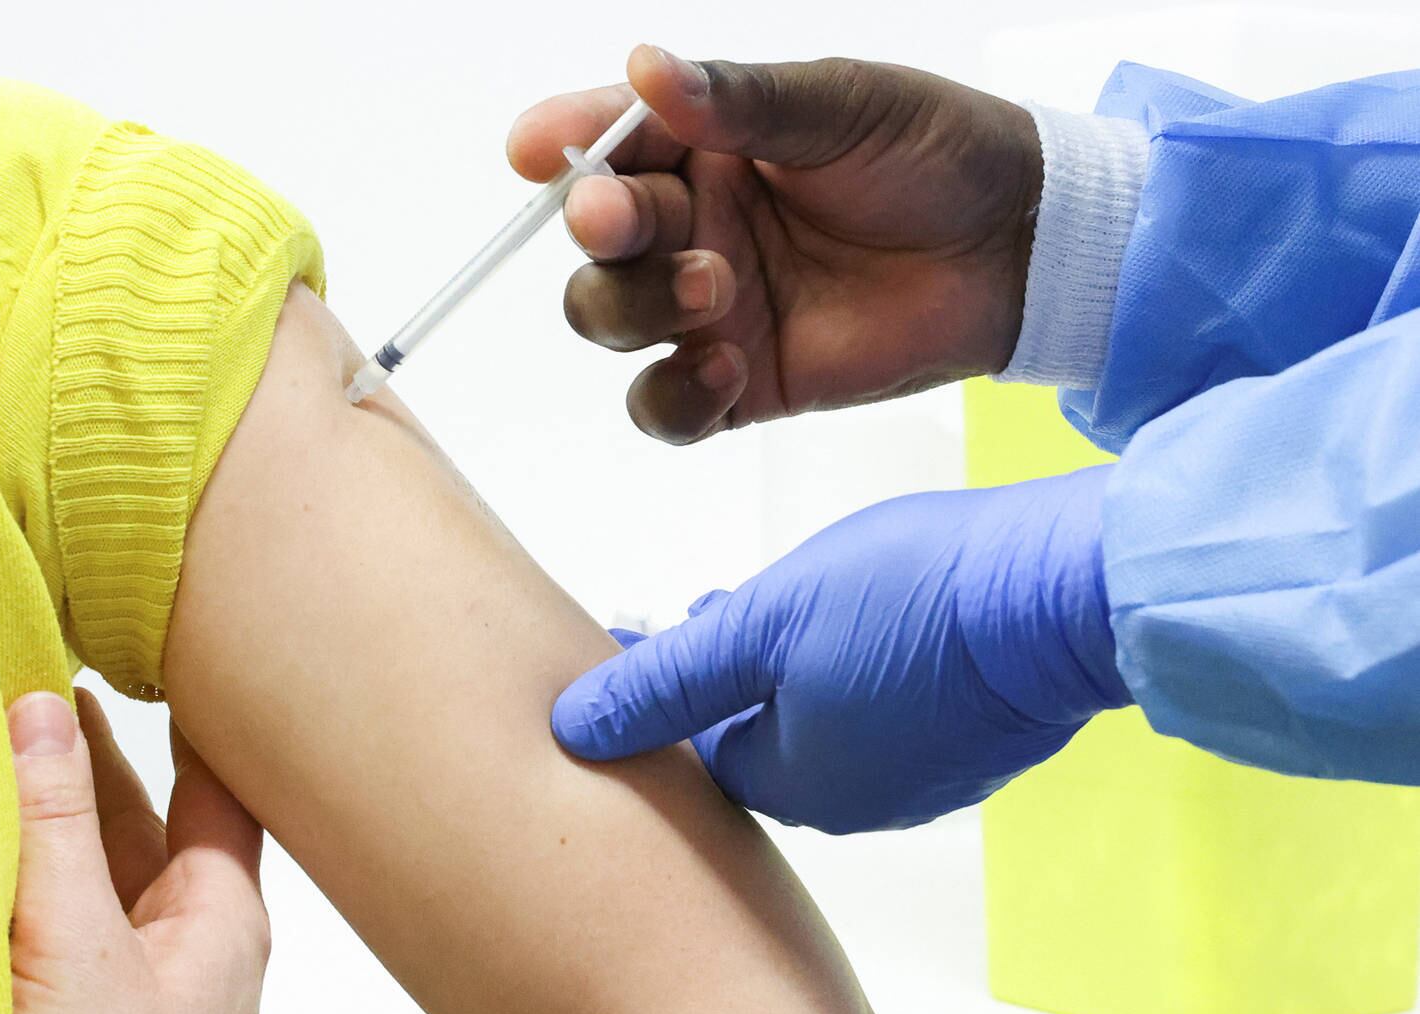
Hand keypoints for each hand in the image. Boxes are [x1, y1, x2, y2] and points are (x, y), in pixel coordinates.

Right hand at [9, 689, 268, 1013]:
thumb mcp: (82, 948)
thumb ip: (60, 834)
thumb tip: (45, 717)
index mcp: (220, 920)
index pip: (222, 791)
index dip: (199, 725)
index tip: (179, 661)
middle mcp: (187, 948)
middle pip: (148, 829)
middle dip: (99, 765)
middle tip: (59, 693)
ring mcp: (137, 984)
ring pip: (96, 880)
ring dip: (58, 823)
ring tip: (19, 750)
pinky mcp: (86, 1011)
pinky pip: (61, 927)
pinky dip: (33, 881)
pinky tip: (1, 851)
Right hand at [508, 45, 1042, 443]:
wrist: (1014, 250)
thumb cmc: (936, 156)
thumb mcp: (839, 106)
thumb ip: (741, 101)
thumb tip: (646, 67)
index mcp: (704, 148)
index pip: (607, 142)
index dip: (562, 144)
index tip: (538, 150)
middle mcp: (693, 227)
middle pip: (594, 243)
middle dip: (603, 232)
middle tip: (631, 220)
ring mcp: (711, 310)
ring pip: (611, 321)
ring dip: (638, 308)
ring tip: (719, 290)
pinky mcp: (741, 383)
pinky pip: (665, 408)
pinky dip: (673, 397)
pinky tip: (726, 372)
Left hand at [553, 468, 1130, 832]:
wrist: (1065, 591)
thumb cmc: (915, 599)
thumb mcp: (764, 625)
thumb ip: (667, 680)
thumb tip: (575, 728)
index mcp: (793, 780)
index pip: (695, 749)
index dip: (659, 688)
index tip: (632, 636)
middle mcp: (855, 798)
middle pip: (757, 738)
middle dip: (720, 679)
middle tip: (698, 614)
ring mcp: (920, 775)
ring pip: (821, 720)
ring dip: (787, 670)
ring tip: (771, 604)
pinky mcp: (969, 741)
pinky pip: (881, 711)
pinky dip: (851, 668)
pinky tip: (858, 618)